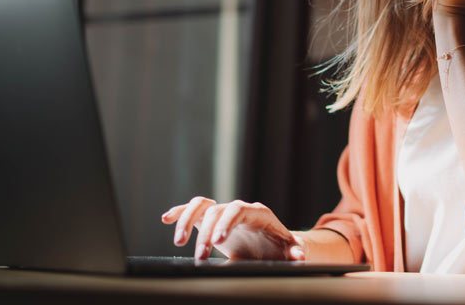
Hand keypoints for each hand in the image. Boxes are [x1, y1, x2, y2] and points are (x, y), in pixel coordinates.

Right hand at [161, 196, 302, 260]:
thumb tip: (299, 255)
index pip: (239, 209)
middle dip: (206, 234)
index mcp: (258, 214)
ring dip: (187, 222)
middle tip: (200, 258)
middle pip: (217, 211)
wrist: (273, 247)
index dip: (226, 221)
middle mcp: (238, 210)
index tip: (217, 240)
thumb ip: (293, 251)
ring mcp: (224, 213)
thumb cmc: (281, 248)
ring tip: (179, 243)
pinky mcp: (212, 220)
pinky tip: (165, 219)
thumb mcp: (288, 251)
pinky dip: (180, 213)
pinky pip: (194, 210)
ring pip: (202, 206)